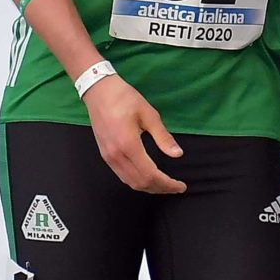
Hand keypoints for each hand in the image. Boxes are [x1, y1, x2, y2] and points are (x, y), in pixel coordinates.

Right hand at [82, 74, 186, 193]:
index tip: (181, 186)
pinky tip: (148, 177)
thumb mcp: (149, 114)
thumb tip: (178, 154)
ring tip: (165, 185)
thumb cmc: (125, 99)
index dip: (167, 184)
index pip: (150, 174)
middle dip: (160, 188)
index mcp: (128, 145)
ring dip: (149, 187)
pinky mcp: (105, 155)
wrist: (99, 91)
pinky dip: (137, 181)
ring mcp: (108, 157)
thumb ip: (163, 137)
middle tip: (176, 187)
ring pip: (130, 182)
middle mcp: (116, 156)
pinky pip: (122, 175)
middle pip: (140, 183)